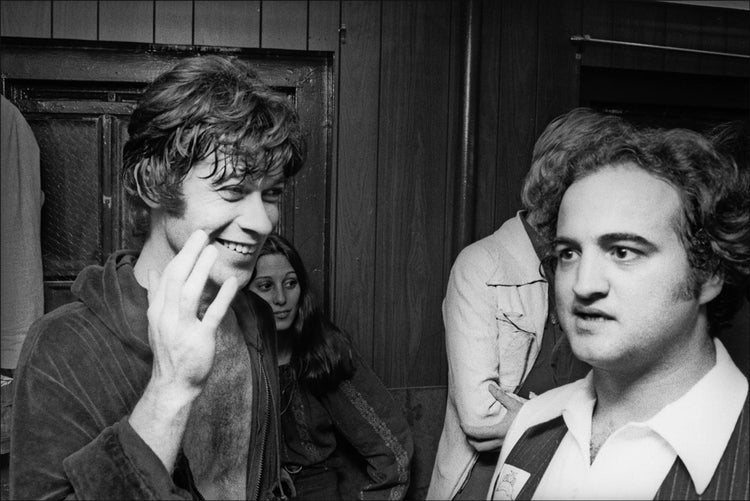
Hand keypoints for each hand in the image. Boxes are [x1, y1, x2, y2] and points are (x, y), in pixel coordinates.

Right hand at [146, 229, 238, 397]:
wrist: (172, 384)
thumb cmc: (169, 349)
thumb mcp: (157, 321)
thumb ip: (156, 295)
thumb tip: (153, 271)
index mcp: (157, 310)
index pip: (168, 276)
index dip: (181, 255)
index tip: (194, 237)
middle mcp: (166, 316)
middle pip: (176, 279)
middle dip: (188, 255)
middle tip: (202, 234)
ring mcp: (182, 328)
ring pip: (189, 294)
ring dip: (200, 271)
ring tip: (212, 251)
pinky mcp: (199, 340)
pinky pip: (211, 316)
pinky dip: (222, 298)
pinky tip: (232, 283)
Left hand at [465, 383, 527, 450]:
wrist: (543, 429)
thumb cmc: (529, 417)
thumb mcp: (515, 405)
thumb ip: (501, 396)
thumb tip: (490, 386)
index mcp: (500, 432)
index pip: (478, 434)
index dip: (467, 430)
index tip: (462, 424)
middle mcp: (501, 442)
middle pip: (479, 447)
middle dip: (470, 440)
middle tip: (465, 431)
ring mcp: (505, 448)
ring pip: (486, 450)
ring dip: (477, 443)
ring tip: (473, 434)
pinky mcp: (509, 449)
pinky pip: (493, 450)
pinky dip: (486, 445)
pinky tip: (486, 437)